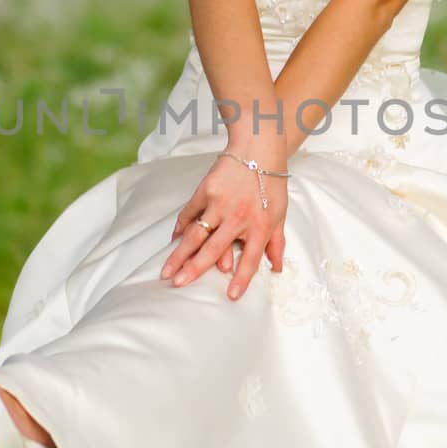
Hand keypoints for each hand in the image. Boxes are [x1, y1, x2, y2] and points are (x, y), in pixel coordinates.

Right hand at [161, 151, 286, 300]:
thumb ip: (276, 243)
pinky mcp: (205, 191)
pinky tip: (173, 241)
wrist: (258, 151)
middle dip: (194, 269)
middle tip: (179, 284)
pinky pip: (190, 213)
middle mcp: (238, 218)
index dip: (242, 279)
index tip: (231, 295)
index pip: (251, 259)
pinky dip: (180, 227)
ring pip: (196, 234)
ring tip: (167, 270)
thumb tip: (277, 268)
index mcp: (260, 226)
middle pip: (214, 249)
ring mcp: (219, 204)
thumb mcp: (279, 215)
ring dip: (180, 254)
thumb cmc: (271, 184)